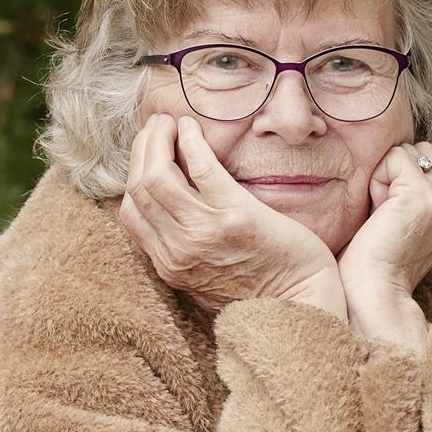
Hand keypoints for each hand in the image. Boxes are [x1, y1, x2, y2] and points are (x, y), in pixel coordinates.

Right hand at [119, 115, 346, 317]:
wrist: (301, 308)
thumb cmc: (262, 290)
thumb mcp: (206, 278)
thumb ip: (184, 249)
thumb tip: (175, 213)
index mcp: (169, 265)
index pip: (130, 211)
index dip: (134, 173)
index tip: (147, 151)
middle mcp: (177, 251)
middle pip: (139, 188)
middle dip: (142, 149)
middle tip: (156, 126)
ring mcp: (204, 233)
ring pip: (158, 176)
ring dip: (159, 141)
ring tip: (170, 123)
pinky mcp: (236, 216)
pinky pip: (202, 169)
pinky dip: (191, 142)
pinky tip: (191, 128)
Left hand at [337, 143, 431, 352]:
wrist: (371, 295)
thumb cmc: (366, 266)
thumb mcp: (391, 224)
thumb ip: (399, 195)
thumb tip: (390, 160)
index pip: (424, 165)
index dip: (395, 180)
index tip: (383, 218)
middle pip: (419, 152)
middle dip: (392, 172)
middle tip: (379, 214)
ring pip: (407, 152)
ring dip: (384, 175)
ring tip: (378, 215)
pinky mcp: (423, 196)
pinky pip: (395, 158)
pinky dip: (377, 179)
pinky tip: (376, 212)